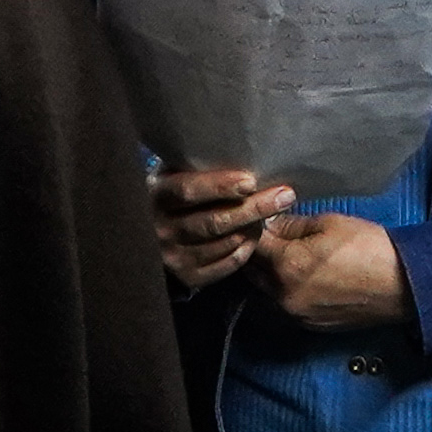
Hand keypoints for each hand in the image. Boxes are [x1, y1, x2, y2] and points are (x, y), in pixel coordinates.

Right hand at [150, 162, 291, 295]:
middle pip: (213, 221)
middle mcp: (162, 229)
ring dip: (253, 227)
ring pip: (223, 243)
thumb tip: (243, 154)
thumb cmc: (173, 194)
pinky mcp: (188, 276)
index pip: (188, 191)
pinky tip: (255, 234)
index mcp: (156, 196)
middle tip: (285, 196)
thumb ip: (197, 168)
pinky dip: (246, 249)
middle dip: (253, 208)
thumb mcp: (174, 175)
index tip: (251, 181)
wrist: (147, 235)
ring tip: (274, 212)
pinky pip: (226, 264)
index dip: (220, 186)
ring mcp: (174, 256)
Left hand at [257, 212, 413, 332]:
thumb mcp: (329, 223)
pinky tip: (301, 276)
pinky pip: (284, 306)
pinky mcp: (308, 326)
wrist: (402, 285)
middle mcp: (284, 295)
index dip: (252, 229)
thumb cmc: (370, 248)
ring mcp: (296, 314)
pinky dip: (284, 291)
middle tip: (267, 236)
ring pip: (266, 291)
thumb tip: (271, 223)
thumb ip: (292, 225)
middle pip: (253, 271)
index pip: (251, 245)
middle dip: (256, 252)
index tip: (257, 220)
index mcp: (287, 265)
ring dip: (268, 274)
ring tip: (284, 255)